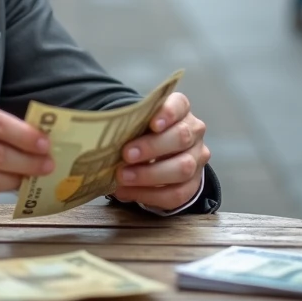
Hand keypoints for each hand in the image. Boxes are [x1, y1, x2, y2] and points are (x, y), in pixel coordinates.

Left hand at [111, 92, 208, 211]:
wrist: (156, 156)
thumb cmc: (141, 134)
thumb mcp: (136, 124)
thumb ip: (128, 126)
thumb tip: (105, 139)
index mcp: (180, 110)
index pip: (179, 105)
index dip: (167, 113)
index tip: (152, 124)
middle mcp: (193, 132)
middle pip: (181, 137)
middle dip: (152, 147)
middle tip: (126, 155)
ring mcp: (197, 158)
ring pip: (183, 168)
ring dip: (149, 175)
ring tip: (123, 177)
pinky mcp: (193, 184)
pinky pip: (177, 194)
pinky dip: (149, 195)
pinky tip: (128, 192)